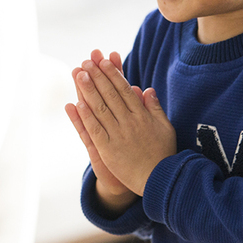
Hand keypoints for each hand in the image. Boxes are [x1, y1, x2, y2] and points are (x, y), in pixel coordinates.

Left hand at [70, 49, 175, 195]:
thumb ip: (155, 108)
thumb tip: (146, 89)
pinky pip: (95, 130)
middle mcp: (129, 123)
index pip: (125, 90)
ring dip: (89, 90)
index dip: (114, 74)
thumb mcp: (165, 128)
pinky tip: (77, 103)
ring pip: (100, 108)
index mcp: (142, 116)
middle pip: (110, 95)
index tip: (104, 61)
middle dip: (98, 76)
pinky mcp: (108, 150)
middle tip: (87, 61)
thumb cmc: (163, 153)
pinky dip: (86, 116)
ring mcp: (118, 136)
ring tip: (79, 74)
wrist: (159, 181)